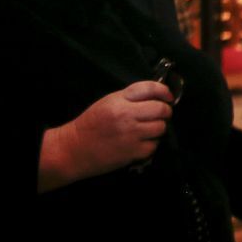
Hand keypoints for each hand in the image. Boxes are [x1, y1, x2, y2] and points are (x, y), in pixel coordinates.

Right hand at [38, 81, 174, 191]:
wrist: (73, 150)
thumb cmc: (91, 125)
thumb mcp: (108, 102)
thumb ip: (131, 98)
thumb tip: (158, 96)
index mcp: (119, 100)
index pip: (150, 88)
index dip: (164, 91)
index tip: (168, 97)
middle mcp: (126, 115)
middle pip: (161, 109)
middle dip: (165, 112)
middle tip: (161, 115)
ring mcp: (130, 134)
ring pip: (161, 128)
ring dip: (158, 129)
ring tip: (149, 130)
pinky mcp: (132, 152)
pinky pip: (154, 146)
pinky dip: (151, 145)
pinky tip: (141, 143)